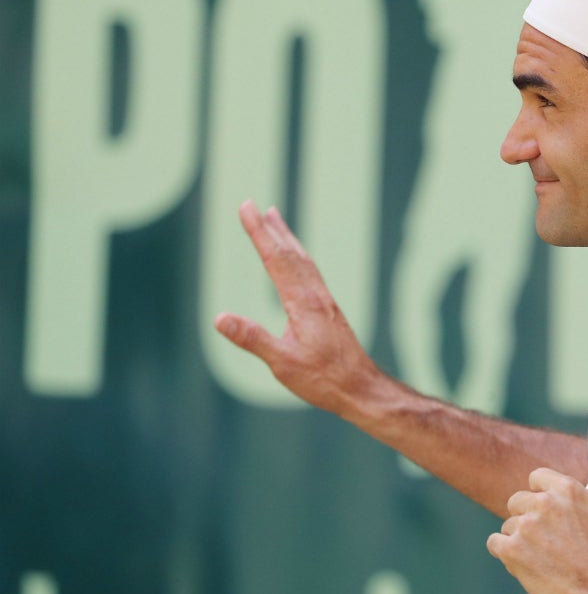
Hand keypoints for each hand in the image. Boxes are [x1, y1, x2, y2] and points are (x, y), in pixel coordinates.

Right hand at [213, 200, 382, 414]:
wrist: (361, 388)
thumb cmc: (324, 379)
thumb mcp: (282, 363)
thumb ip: (252, 339)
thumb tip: (220, 318)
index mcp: (303, 303)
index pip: (276, 259)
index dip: (259, 232)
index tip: (247, 208)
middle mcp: (317, 296)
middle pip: (291, 253)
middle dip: (271, 228)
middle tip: (256, 205)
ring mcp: (326, 302)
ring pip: (304, 261)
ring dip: (288, 238)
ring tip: (276, 220)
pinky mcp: (330, 312)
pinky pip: (312, 274)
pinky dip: (300, 257)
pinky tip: (298, 262)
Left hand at [487, 468, 587, 593]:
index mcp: (567, 489)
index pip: (537, 477)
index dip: (540, 491)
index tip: (545, 505)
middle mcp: (543, 503)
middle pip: (518, 500)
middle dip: (527, 515)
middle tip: (540, 535)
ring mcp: (525, 527)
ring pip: (508, 525)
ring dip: (518, 538)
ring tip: (536, 555)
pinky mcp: (512, 551)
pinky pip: (495, 543)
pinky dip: (504, 552)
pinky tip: (519, 562)